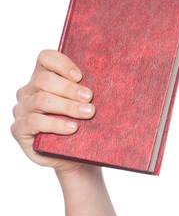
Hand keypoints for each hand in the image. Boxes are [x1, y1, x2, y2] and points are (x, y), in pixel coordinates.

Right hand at [12, 50, 96, 174]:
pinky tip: (72, 128)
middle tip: (90, 98)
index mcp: (44, 78)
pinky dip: (55, 124)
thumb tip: (121, 79)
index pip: (45, 58)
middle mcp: (29, 91)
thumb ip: (91, 91)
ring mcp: (22, 110)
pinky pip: (34, 122)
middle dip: (70, 88)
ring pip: (41, 100)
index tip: (81, 76)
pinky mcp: (20, 129)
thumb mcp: (88, 106)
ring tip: (88, 113)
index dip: (62, 63)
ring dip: (67, 106)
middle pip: (44, 80)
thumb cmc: (83, 126)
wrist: (75, 157)